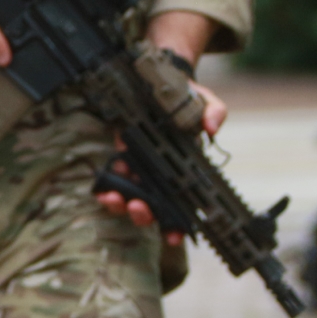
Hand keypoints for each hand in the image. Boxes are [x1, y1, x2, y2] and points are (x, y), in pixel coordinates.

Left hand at [95, 79, 228, 245]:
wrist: (163, 81)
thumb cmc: (188, 97)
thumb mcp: (205, 100)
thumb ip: (213, 111)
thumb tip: (212, 127)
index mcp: (185, 171)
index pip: (184, 205)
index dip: (179, 224)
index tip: (175, 236)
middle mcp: (163, 175)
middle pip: (153, 207)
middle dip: (144, 214)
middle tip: (139, 207)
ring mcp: (142, 168)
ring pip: (131, 197)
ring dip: (121, 204)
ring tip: (113, 198)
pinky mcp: (123, 157)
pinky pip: (114, 179)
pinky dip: (108, 186)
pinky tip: (103, 188)